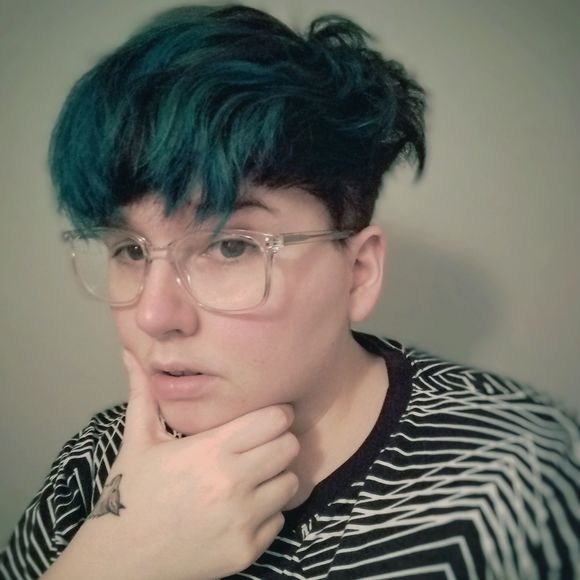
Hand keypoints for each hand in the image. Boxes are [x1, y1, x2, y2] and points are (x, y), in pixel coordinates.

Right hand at [45, 350, 299, 579]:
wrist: (120, 560)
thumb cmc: (131, 493)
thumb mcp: (137, 440)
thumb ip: (143, 393)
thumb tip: (130, 352)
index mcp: (212, 449)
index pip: (276, 418)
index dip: (273, 414)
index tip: (261, 418)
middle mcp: (234, 483)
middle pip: (290, 446)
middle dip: (278, 442)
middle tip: (258, 447)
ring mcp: (243, 520)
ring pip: (290, 483)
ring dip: (275, 477)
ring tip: (250, 478)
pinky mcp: (247, 550)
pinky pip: (279, 520)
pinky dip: (266, 513)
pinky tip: (239, 511)